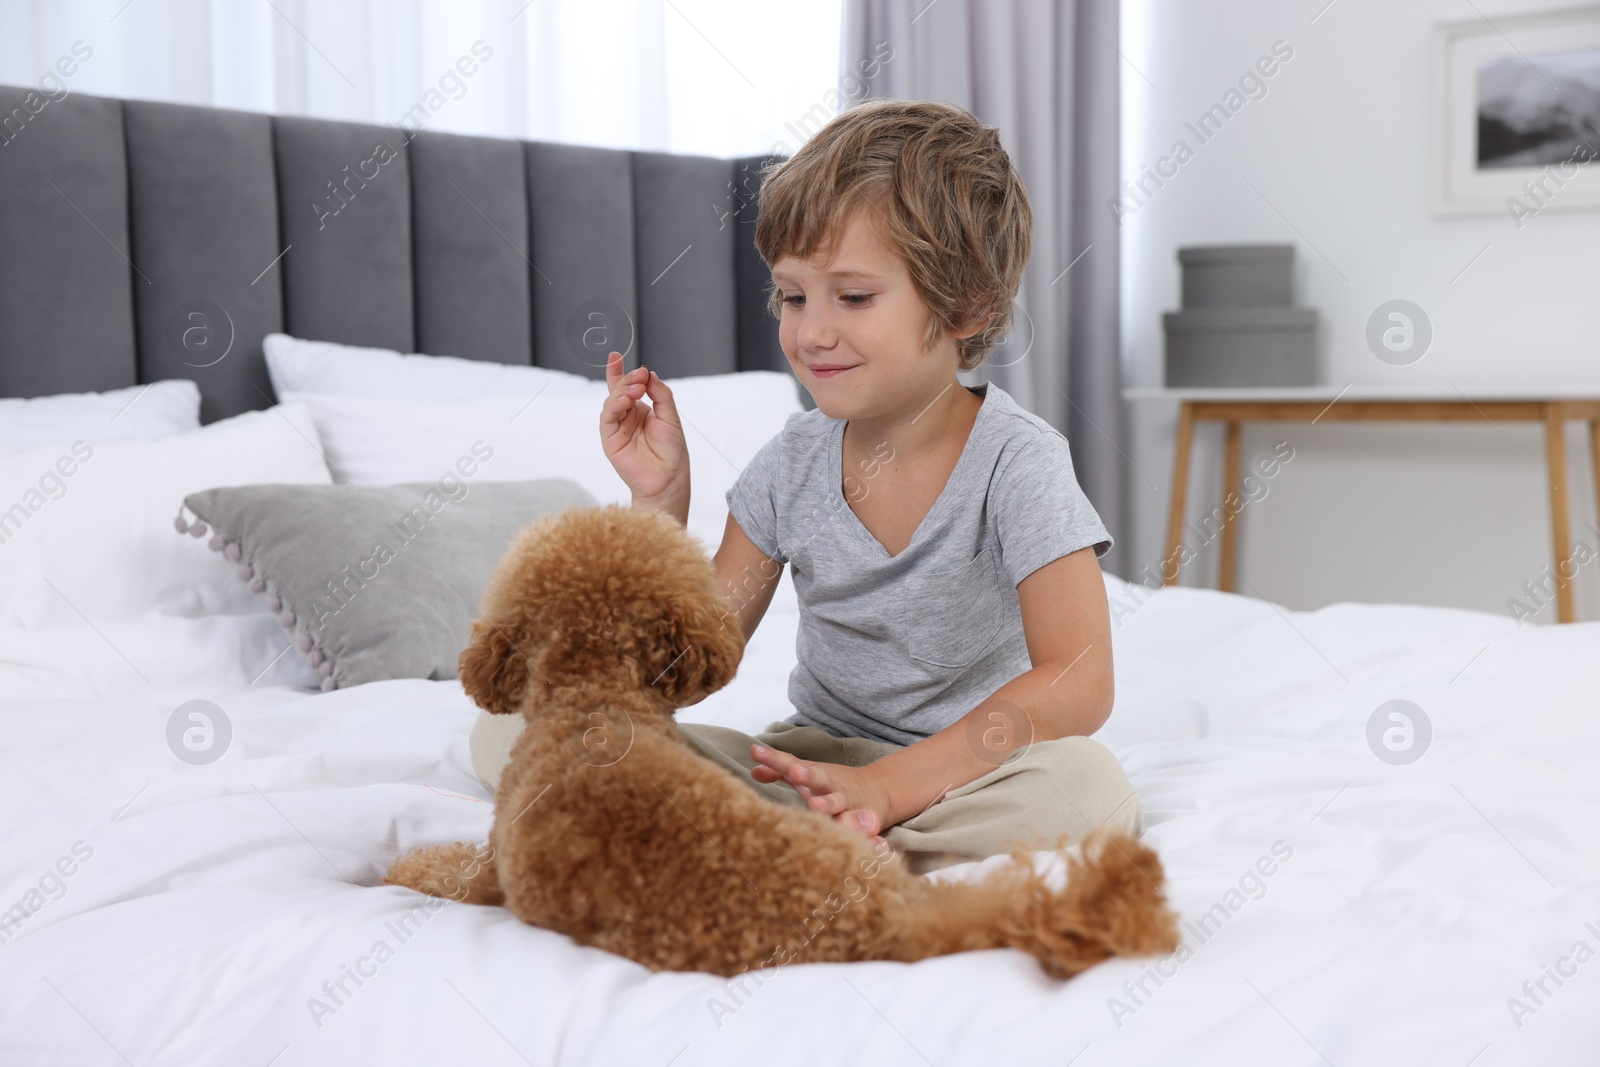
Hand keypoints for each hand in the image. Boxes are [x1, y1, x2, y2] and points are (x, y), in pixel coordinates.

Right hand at [601, 350, 688, 502]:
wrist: (669, 479)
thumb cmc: (672, 452)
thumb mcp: (670, 417)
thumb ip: (660, 395)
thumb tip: (649, 374)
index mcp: (641, 411)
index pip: (627, 387)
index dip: (619, 371)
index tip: (615, 355)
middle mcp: (627, 417)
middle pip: (619, 390)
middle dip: (628, 379)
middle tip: (640, 375)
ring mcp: (617, 428)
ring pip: (612, 401)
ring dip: (623, 391)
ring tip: (637, 388)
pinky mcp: (610, 439)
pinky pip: (607, 417)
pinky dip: (614, 405)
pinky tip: (625, 400)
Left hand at [750, 744, 891, 844]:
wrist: (879, 790)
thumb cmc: (833, 784)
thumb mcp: (807, 775)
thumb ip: (780, 772)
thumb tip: (754, 771)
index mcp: (813, 774)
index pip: (790, 763)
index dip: (773, 759)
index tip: (755, 751)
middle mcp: (829, 784)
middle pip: (817, 778)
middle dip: (806, 775)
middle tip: (794, 772)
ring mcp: (846, 801)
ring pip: (837, 802)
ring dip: (827, 804)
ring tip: (815, 806)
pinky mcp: (863, 819)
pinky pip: (858, 826)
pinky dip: (857, 827)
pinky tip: (854, 830)